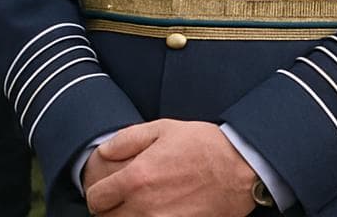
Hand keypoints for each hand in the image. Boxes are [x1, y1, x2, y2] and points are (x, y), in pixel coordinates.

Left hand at [85, 119, 258, 216]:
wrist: (240, 168)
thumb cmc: (202, 145)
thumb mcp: (161, 129)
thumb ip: (125, 140)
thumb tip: (102, 152)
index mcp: (136, 178)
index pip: (96, 199)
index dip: (97, 194)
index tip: (105, 190)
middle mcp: (145, 206)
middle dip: (109, 210)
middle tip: (120, 199)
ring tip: (138, 206)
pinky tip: (157, 212)